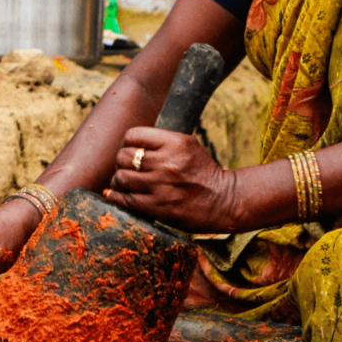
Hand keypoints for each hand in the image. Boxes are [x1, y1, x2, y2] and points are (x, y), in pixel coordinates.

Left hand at [104, 127, 240, 232]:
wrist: (224, 200)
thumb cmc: (203, 172)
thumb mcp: (188, 145)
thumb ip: (162, 141)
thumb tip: (130, 143)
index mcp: (175, 143)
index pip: (133, 135)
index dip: (126, 142)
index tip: (129, 150)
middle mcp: (166, 162)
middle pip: (123, 156)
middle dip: (121, 162)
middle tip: (126, 168)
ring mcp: (161, 185)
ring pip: (121, 178)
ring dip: (119, 180)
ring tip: (125, 182)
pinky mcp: (158, 206)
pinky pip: (125, 199)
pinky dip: (117, 197)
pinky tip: (117, 195)